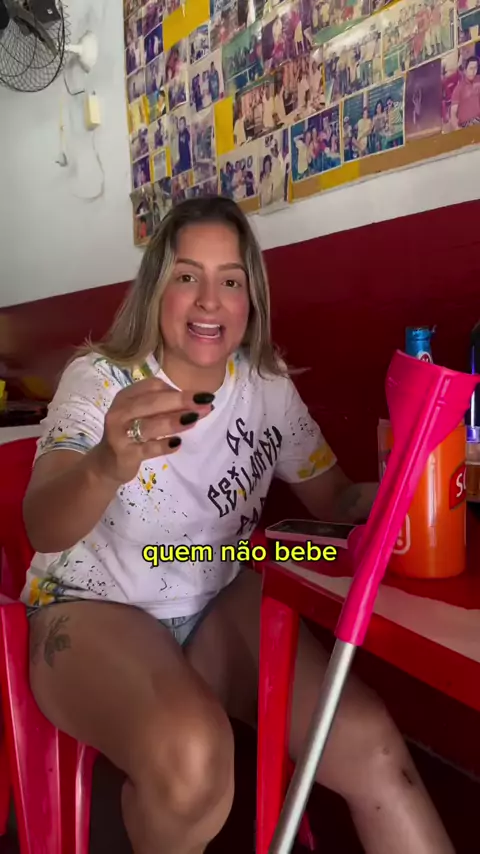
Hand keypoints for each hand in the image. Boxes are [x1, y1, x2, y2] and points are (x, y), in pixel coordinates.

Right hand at [90, 377, 213, 485]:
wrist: (107, 463)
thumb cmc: (131, 434)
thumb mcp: (143, 415)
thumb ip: (165, 408)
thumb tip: (200, 403)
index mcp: (125, 397)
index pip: (153, 386)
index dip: (177, 389)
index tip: (199, 396)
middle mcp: (119, 412)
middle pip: (151, 402)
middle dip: (180, 401)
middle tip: (205, 402)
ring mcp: (120, 434)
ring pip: (149, 425)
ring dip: (173, 421)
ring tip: (194, 420)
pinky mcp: (124, 454)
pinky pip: (147, 449)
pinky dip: (163, 445)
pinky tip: (177, 443)